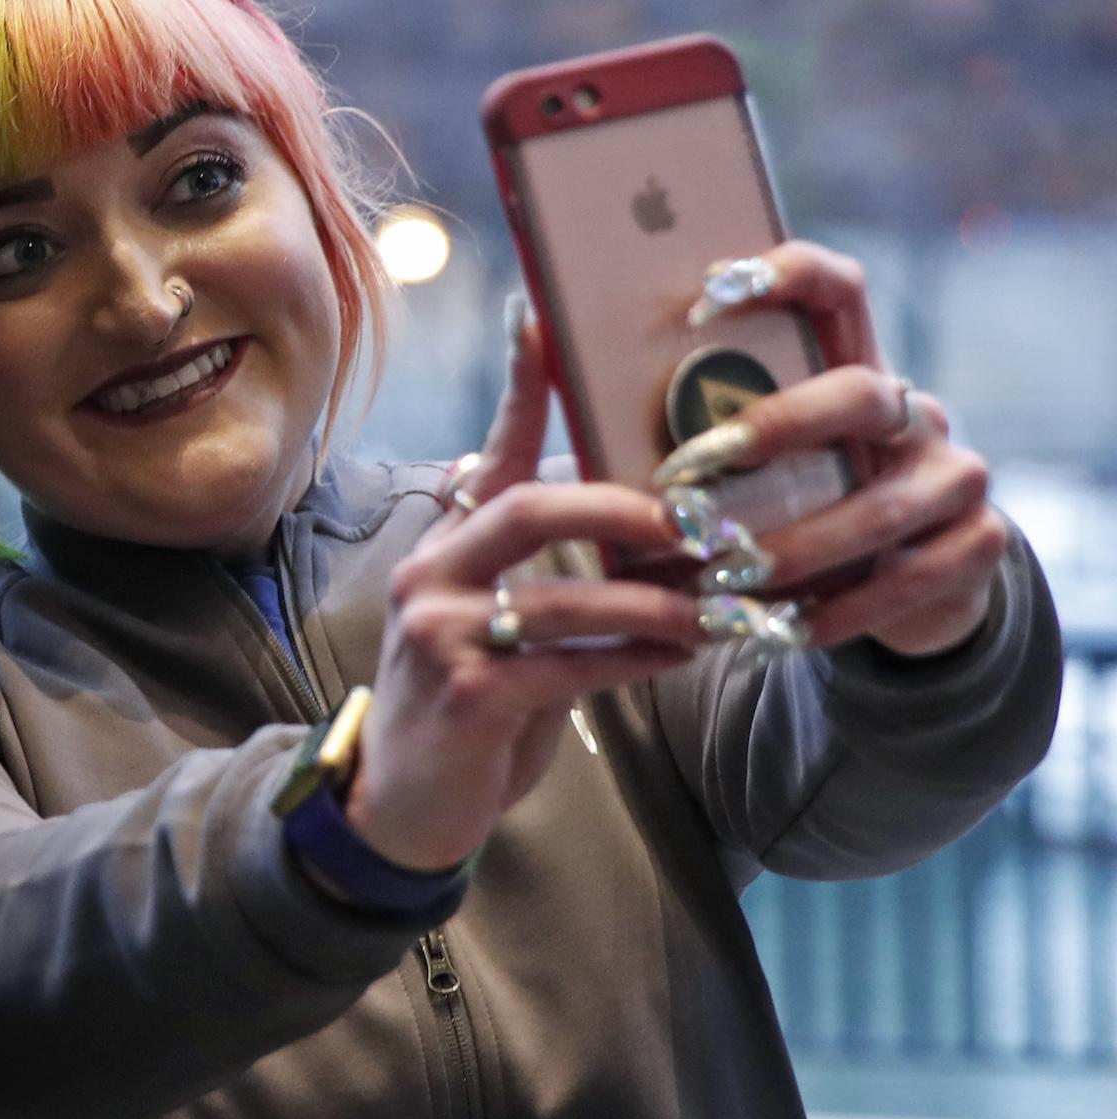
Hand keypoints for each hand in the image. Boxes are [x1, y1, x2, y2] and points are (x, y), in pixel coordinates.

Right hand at [342, 309, 704, 871]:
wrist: (404, 804)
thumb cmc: (468, 703)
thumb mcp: (489, 621)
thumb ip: (535, 567)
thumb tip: (624, 516)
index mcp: (443, 544)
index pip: (491, 448)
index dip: (522, 383)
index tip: (545, 314)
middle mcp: (429, 574)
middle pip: (526, 507)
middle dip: (621, 509)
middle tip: (695, 523)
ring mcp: (439, 635)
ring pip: (561, 597)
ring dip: (652, 602)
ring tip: (715, 607)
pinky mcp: (466, 696)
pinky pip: (570, 666)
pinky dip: (636, 659)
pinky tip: (682, 655)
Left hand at [666, 242, 1008, 656]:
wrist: (902, 581)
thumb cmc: (789, 503)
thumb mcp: (750, 456)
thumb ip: (688, 415)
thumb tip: (544, 344)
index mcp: (852, 363)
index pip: (835, 286)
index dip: (782, 274)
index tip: (700, 296)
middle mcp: (910, 409)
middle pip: (860, 392)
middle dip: (774, 430)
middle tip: (690, 469)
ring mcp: (953, 474)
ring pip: (879, 507)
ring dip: (792, 546)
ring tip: (721, 576)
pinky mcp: (977, 545)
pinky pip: (907, 580)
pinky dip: (835, 609)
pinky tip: (775, 627)